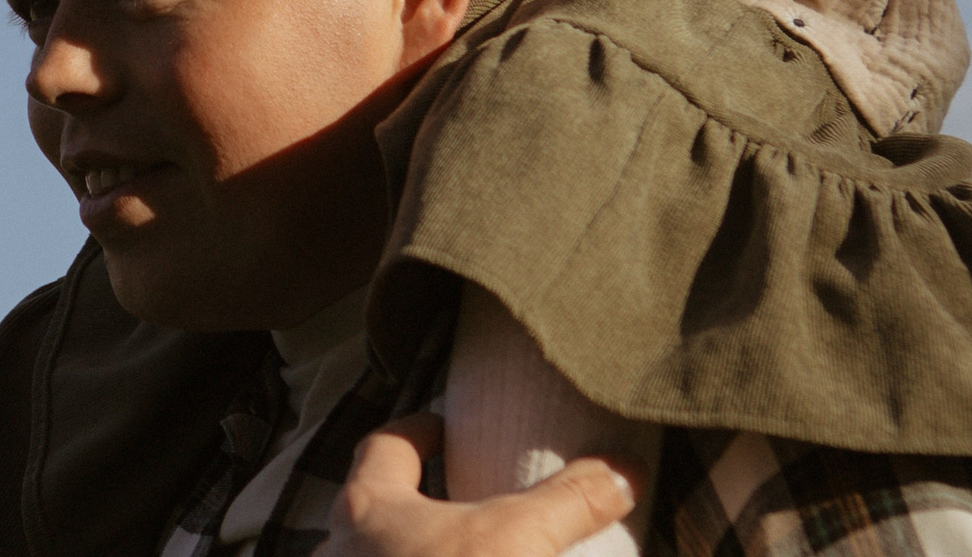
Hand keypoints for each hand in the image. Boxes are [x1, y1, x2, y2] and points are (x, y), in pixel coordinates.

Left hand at [326, 414, 639, 556]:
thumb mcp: (518, 540)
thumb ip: (569, 501)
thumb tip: (624, 470)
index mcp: (369, 506)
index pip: (386, 445)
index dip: (418, 430)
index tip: (444, 426)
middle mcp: (347, 549)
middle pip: (381, 506)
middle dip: (423, 501)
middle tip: (470, 497)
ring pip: (385, 555)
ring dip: (423, 551)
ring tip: (471, 552)